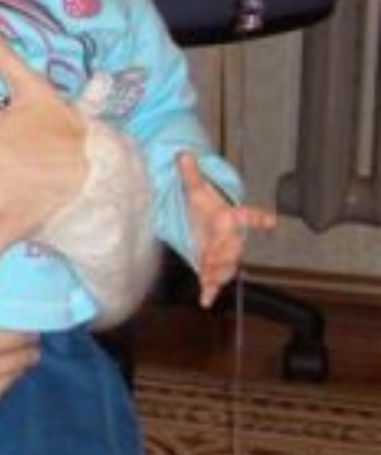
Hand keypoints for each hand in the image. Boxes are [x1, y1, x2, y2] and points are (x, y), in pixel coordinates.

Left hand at [178, 151, 276, 306]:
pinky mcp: (212, 267)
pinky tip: (204, 301)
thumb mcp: (194, 189)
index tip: (271, 221)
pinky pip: (214, 281)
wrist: (203, 223)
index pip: (247, 216)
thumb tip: (182, 153)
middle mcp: (230, 237)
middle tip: (213, 259)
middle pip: (235, 248)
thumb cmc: (203, 206)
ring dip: (218, 273)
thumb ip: (190, 173)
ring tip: (207, 278)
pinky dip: (210, 291)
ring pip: (227, 266)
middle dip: (226, 254)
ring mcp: (222, 254)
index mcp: (228, 217)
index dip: (260, 218)